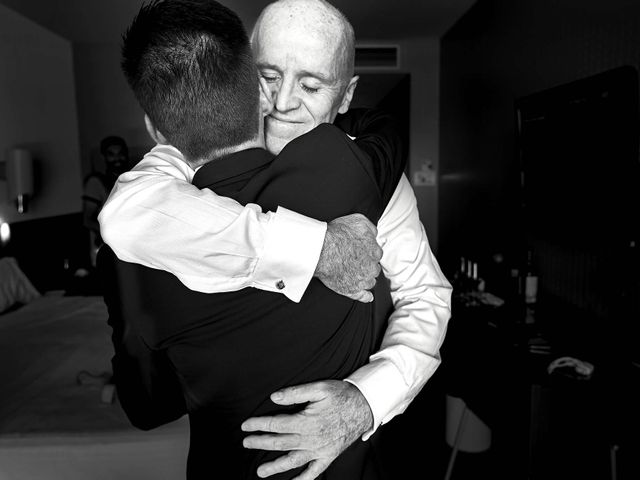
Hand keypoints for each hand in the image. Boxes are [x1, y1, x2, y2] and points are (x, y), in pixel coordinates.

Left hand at [241, 380, 372, 479]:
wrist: (365, 407)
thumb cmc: (342, 395)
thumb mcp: (320, 388)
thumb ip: (296, 393)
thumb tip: (274, 397)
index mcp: (307, 421)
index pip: (276, 424)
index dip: (259, 424)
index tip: (245, 425)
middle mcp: (311, 439)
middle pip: (280, 443)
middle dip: (260, 443)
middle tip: (245, 442)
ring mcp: (320, 450)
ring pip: (293, 461)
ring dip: (275, 466)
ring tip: (260, 471)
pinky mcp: (328, 456)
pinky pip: (314, 472)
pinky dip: (303, 479)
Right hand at [314, 213, 381, 302]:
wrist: (322, 250)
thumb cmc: (337, 235)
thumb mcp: (358, 221)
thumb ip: (371, 228)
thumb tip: (375, 234)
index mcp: (374, 251)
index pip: (376, 252)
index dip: (368, 251)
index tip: (360, 250)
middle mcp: (371, 267)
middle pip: (374, 267)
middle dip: (367, 264)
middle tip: (355, 260)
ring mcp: (362, 280)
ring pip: (370, 281)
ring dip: (365, 277)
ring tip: (354, 273)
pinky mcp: (351, 290)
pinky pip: (363, 296)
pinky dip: (366, 296)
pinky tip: (368, 296)